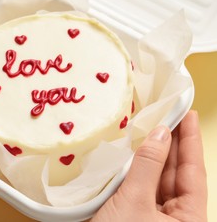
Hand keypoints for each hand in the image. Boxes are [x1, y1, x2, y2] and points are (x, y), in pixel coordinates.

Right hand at [92, 111, 206, 221]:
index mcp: (188, 219)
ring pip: (158, 181)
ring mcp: (155, 217)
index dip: (191, 141)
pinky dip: (139, 170)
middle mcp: (176, 218)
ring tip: (152, 130)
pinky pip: (143, 188)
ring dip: (153, 156)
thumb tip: (160, 134)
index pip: (194, 172)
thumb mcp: (133, 199)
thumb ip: (148, 165)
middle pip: (177, 175)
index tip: (189, 115)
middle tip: (168, 115)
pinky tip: (137, 153)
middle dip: (172, 145)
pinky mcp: (137, 216)